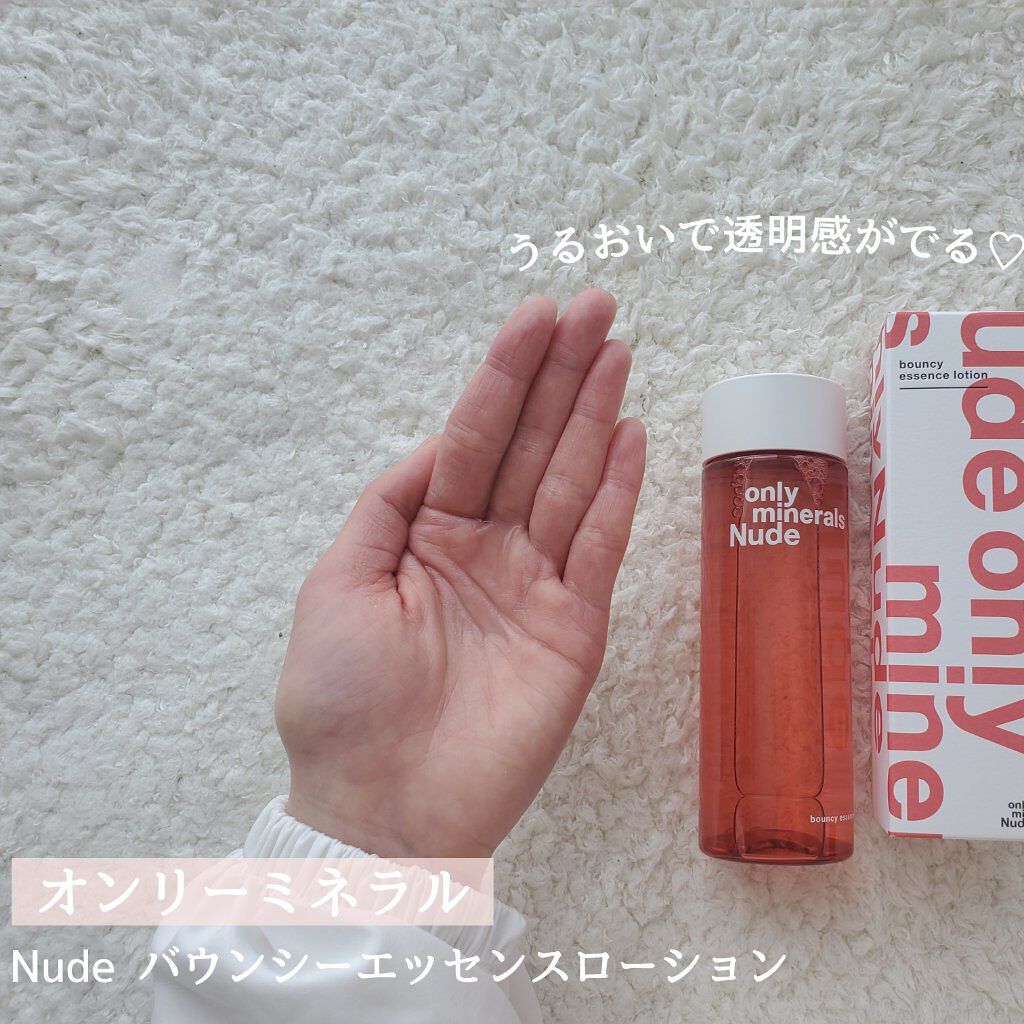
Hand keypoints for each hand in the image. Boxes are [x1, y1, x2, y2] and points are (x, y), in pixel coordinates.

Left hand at [275, 290, 646, 857]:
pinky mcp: (573, 630)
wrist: (382, 807)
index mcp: (424, 533)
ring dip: (596, 415)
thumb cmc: (343, 703)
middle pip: (529, 445)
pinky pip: (599, 547)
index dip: (504, 375)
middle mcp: (483, 549)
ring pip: (570, 482)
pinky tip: (631, 435)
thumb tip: (435, 445)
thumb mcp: (337, 583)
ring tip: (619, 349)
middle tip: (597, 307)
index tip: (536, 315)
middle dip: (561, 375)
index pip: (472, 436)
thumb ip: (388, 505)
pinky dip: (617, 492)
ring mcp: (533, 586)